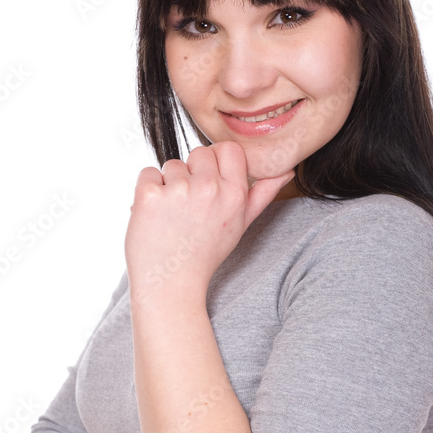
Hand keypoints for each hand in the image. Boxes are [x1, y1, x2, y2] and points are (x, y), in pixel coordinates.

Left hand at [124, 141, 294, 302]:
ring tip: (172, 215)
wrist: (171, 283)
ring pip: (172, 164)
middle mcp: (209, 189)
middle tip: (189, 204)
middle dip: (192, 172)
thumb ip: (262, 195)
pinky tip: (155, 216)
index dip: (217, 160)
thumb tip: (285, 171)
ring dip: (168, 184)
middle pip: (199, 152)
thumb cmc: (204, 254)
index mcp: (234, 194)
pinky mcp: (149, 195)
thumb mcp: (240, 225)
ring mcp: (177, 190)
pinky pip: (148, 173)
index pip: (229, 149)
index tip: (208, 179)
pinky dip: (147, 191)